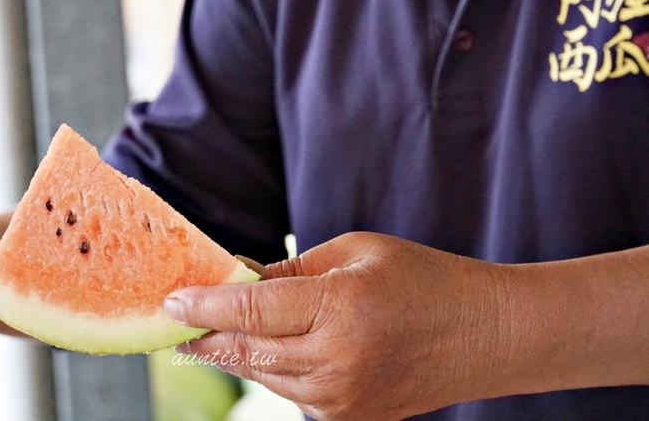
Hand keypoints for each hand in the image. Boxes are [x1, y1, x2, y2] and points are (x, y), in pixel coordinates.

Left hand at [163, 232, 505, 420]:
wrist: (485, 335)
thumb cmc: (422, 280)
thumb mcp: (354, 252)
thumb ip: (290, 268)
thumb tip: (238, 276)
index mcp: (341, 310)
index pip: (250, 312)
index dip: (203, 306)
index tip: (171, 302)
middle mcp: (337, 362)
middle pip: (246, 351)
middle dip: (204, 335)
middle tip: (176, 319)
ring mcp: (343, 399)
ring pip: (263, 374)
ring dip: (234, 352)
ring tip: (212, 329)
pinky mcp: (349, 419)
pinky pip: (291, 390)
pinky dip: (272, 367)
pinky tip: (268, 347)